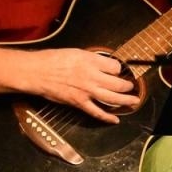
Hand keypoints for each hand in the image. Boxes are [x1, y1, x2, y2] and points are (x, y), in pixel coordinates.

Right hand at [20, 47, 138, 122]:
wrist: (37, 72)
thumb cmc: (52, 60)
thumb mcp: (75, 52)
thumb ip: (91, 59)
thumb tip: (102, 64)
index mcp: (92, 62)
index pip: (115, 67)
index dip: (118, 69)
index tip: (117, 71)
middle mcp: (93, 76)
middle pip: (119, 83)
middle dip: (128, 86)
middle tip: (131, 87)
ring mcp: (87, 91)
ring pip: (113, 98)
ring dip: (126, 101)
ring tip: (134, 101)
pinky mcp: (79, 103)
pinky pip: (97, 112)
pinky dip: (107, 117)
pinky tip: (115, 119)